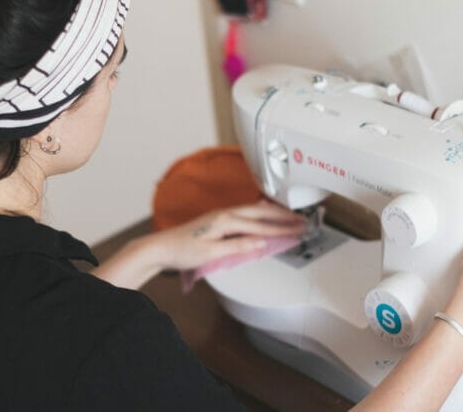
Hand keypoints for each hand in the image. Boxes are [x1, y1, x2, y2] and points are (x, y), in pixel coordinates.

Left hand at [153, 200, 305, 270]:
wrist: (160, 248)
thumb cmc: (181, 251)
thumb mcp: (212, 253)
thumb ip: (238, 246)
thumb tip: (260, 242)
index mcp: (225, 220)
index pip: (261, 224)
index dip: (282, 228)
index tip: (299, 229)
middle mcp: (224, 214)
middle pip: (260, 211)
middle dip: (283, 215)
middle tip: (301, 219)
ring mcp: (221, 215)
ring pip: (254, 210)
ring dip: (273, 212)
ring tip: (289, 215)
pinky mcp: (218, 220)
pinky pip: (245, 213)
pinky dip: (260, 214)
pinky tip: (263, 215)